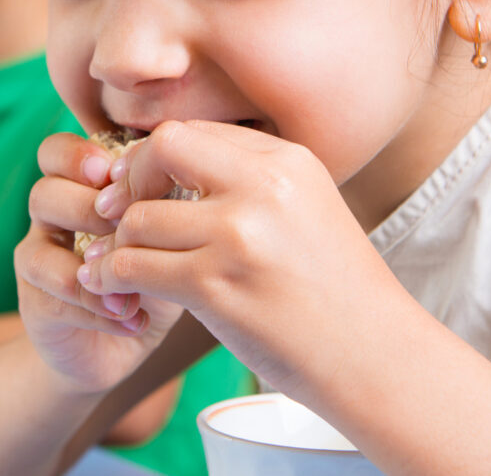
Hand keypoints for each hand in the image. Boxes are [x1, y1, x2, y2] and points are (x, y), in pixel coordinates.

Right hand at [14, 133, 183, 396]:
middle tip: (125, 228)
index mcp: (77, 190)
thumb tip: (192, 180)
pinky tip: (135, 319)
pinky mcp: (37, 303)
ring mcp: (39, 260)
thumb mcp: (165, 237)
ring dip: (90, 260)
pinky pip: (55, 295)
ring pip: (38, 248)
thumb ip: (166, 205)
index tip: (114, 174)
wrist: (118, 347)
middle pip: (44, 192)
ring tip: (133, 284)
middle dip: (87, 207)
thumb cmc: (151, 278)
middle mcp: (51, 219)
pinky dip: (98, 307)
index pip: (57, 152)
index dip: (78, 157)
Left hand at [79, 120, 407, 397]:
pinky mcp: (216, 287)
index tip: (143, 188)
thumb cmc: (337, 293)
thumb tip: (170, 163)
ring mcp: (239, 235)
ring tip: (114, 264)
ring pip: (137, 217)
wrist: (378, 360)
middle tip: (118, 213)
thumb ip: (249, 183)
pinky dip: (112, 278)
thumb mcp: (306, 210)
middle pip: (161, 148)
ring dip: (117, 244)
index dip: (155, 158)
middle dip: (130, 179)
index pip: (194, 131)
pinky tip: (112, 289)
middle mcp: (263, 187)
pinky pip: (134, 266)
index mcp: (287, 161)